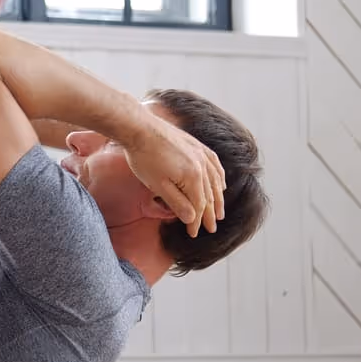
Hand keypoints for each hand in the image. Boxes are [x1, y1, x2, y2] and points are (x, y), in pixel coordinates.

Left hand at [124, 116, 225, 237]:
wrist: (139, 127)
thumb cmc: (144, 157)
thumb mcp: (157, 185)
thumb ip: (176, 202)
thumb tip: (192, 218)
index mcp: (193, 178)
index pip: (198, 206)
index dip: (196, 222)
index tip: (193, 234)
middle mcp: (202, 166)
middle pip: (209, 195)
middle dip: (209, 214)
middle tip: (211, 229)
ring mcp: (201, 154)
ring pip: (215, 181)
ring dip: (218, 198)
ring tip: (219, 212)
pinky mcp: (196, 145)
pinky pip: (214, 164)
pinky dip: (219, 177)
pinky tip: (221, 184)